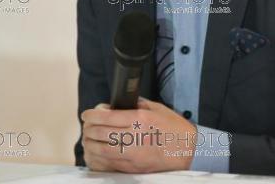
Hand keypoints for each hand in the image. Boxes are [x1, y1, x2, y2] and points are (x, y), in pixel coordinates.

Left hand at [81, 98, 196, 172]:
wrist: (188, 150)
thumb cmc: (174, 127)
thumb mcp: (156, 108)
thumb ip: (136, 104)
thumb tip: (116, 104)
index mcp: (140, 119)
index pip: (107, 117)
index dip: (92, 114)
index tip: (87, 113)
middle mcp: (134, 137)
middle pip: (100, 133)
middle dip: (88, 128)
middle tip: (86, 124)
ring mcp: (132, 156)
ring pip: (100, 151)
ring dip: (89, 144)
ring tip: (87, 138)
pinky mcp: (132, 169)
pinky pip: (107, 166)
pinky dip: (96, 160)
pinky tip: (94, 154)